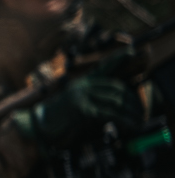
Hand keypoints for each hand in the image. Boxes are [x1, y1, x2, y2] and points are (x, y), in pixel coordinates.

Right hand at [9, 57, 138, 151]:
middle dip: (132, 101)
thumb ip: (95, 103)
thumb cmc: (55, 120)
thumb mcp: (77, 107)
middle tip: (141, 112)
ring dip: (131, 112)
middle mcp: (82, 85)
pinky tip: (130, 125)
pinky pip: (109, 113)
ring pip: (116, 100)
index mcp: (82, 83)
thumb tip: (117, 109)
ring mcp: (81, 95)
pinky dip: (123, 120)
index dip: (118, 58)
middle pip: (116, 88)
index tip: (133, 50)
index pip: (103, 67)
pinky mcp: (82, 108)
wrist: (36, 126)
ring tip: (138, 121)